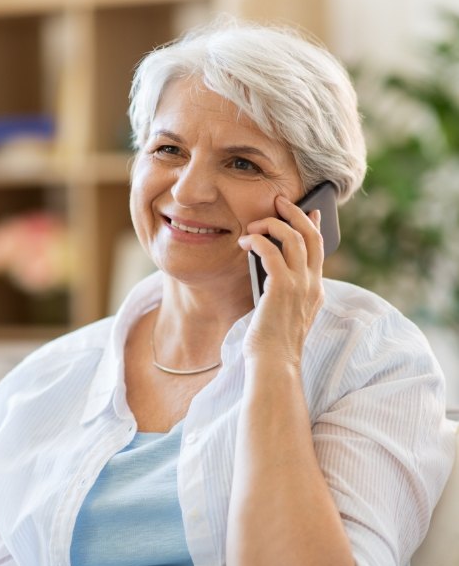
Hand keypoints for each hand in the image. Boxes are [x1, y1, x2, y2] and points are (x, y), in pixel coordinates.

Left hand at [238, 195, 323, 365]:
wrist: (273, 364)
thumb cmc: (272, 342)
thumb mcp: (283, 311)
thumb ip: (284, 289)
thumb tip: (269, 264)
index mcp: (315, 290)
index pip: (319, 250)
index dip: (314, 226)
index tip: (311, 211)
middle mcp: (313, 284)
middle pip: (311, 236)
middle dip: (295, 213)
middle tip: (279, 201)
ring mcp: (300, 285)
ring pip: (293, 238)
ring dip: (272, 224)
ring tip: (254, 225)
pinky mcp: (282, 288)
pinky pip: (271, 251)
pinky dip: (258, 241)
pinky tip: (245, 242)